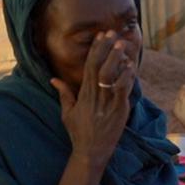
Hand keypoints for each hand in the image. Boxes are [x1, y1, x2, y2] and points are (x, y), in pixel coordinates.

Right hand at [51, 31, 135, 167]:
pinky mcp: (119, 111)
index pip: (88, 66)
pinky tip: (131, 66)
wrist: (90, 151)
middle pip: (100, 67)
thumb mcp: (67, 112)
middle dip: (106, 49)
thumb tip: (53, 79)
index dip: (95, 50)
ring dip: (117, 59)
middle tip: (112, 33)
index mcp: (83, 94)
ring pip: (111, 76)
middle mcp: (94, 96)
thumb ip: (64, 93)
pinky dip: (127, 78)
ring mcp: (107, 103)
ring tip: (122, 45)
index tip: (100, 36)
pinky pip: (123, 91)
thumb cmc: (79, 132)